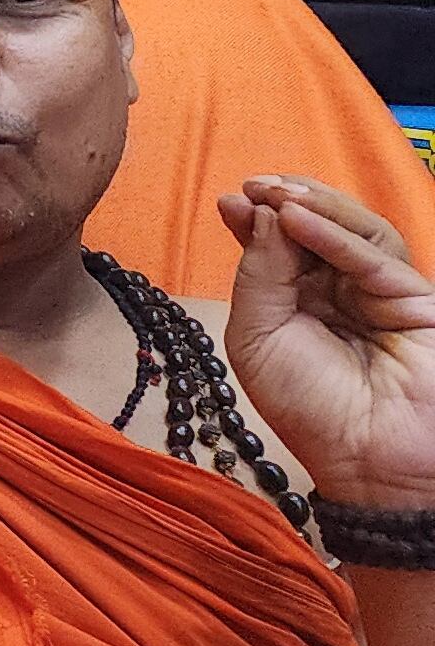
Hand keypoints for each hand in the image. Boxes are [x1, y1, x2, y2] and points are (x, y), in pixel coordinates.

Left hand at [218, 175, 434, 509]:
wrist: (367, 461)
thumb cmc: (308, 407)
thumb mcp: (256, 337)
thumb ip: (258, 275)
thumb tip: (261, 213)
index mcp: (298, 301)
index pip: (279, 246)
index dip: (256, 218)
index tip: (230, 200)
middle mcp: (340, 291)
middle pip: (318, 229)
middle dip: (285, 201)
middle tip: (253, 185)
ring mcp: (380, 292)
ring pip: (354, 231)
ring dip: (313, 206)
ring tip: (274, 194)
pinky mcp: (416, 299)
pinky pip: (373, 258)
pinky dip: (334, 234)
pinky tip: (297, 221)